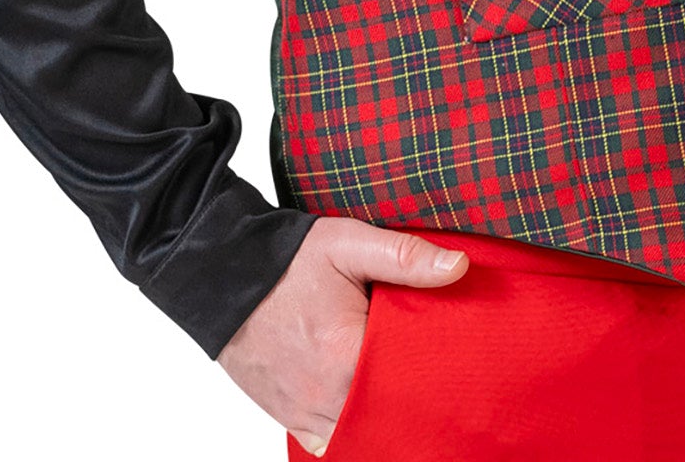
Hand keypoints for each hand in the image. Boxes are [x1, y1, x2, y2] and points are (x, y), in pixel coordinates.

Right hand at [215, 216, 471, 455]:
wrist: (225, 273)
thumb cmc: (289, 258)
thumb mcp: (349, 243)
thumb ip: (406, 257)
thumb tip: (460, 266)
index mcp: (347, 355)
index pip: (412, 382)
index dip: (435, 373)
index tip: (450, 357)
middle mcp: (326, 395)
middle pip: (388, 415)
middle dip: (412, 400)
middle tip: (431, 376)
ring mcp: (305, 412)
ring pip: (360, 435)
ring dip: (381, 418)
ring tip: (402, 392)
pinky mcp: (289, 416)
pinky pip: (330, 443)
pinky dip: (351, 431)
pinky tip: (368, 409)